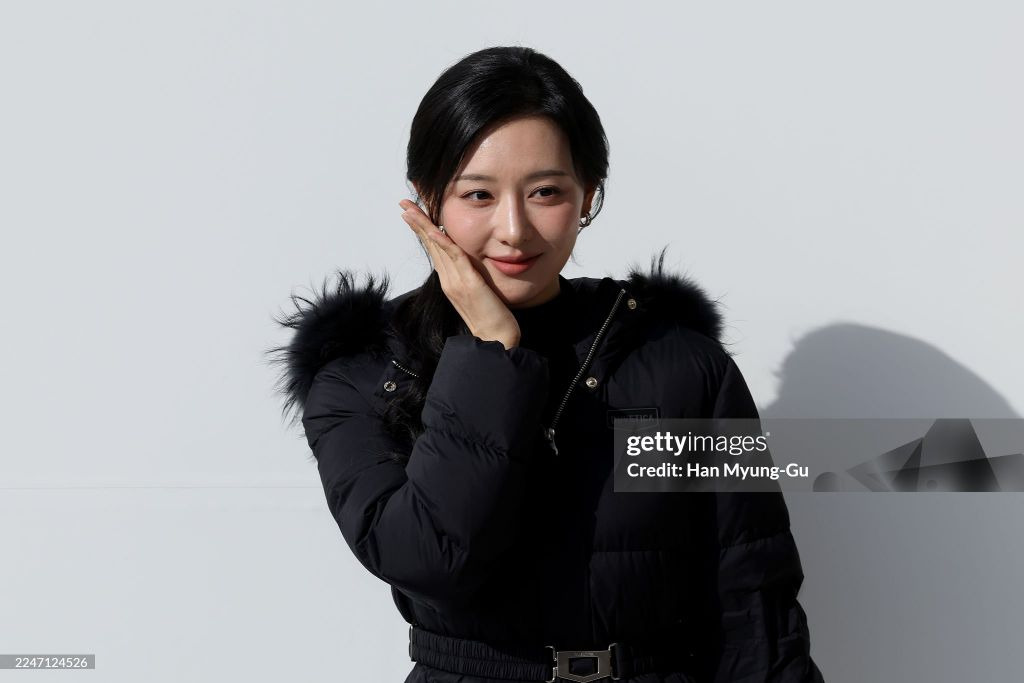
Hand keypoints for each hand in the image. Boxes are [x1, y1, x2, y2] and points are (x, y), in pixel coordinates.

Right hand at [399, 199, 521, 349]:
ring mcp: (456, 282)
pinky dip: (444, 243)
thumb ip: (470, 277)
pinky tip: (436, 230)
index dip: (423, 230)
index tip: (412, 213)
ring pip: (437, 248)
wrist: (496, 341)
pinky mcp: (469, 285)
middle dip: (417, 222)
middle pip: (430, 245)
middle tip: (403, 203)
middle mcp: (448, 280)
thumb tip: (469, 263)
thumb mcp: (477, 293)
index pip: (434, 249)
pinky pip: (455, 259)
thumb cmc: (491, 319)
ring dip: (423, 227)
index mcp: (449, 280)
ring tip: (410, 210)